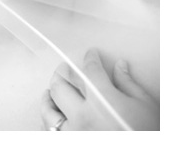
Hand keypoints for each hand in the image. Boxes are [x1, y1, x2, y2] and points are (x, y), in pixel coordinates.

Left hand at [41, 48, 158, 130]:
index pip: (90, 70)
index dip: (90, 58)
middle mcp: (83, 115)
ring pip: (49, 107)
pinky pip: (49, 129)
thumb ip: (128, 84)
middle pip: (60, 84)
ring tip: (52, 89)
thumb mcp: (145, 107)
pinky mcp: (68, 144)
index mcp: (103, 101)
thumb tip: (120, 66)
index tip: (91, 55)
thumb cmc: (149, 134)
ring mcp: (74, 132)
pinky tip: (51, 112)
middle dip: (62, 72)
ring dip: (49, 95)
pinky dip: (47, 118)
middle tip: (66, 68)